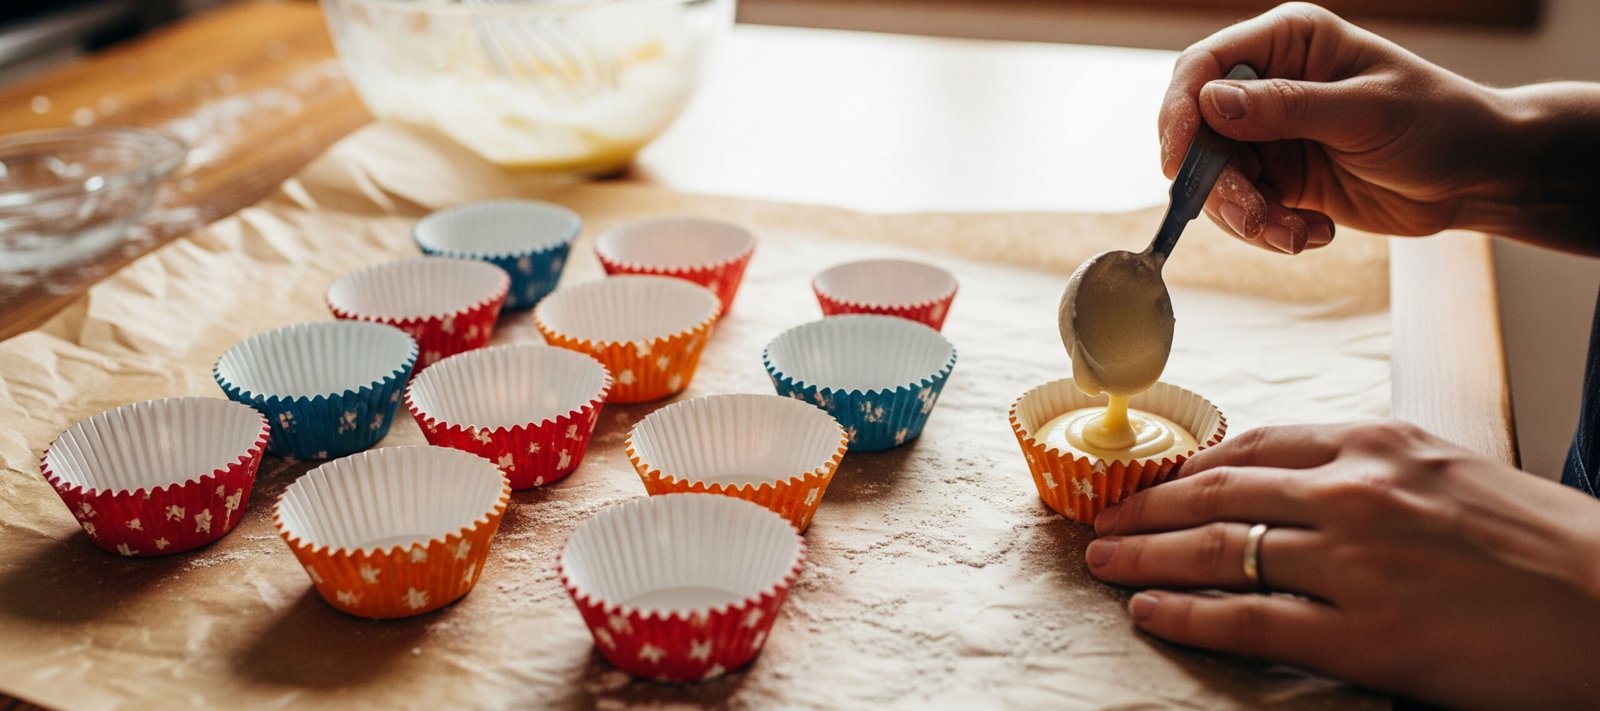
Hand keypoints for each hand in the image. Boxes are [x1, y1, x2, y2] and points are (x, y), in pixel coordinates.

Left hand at [1086, 421, 1599, 710]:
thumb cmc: (1544, 544)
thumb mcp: (1448, 473)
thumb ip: (1366, 470)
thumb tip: (1293, 482)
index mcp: (1378, 444)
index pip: (1252, 444)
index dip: (1186, 464)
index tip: (1151, 478)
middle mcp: (1355, 492)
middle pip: (1215, 491)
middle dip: (1145, 505)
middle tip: (1102, 516)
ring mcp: (1355, 564)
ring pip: (1215, 550)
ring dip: (1144, 554)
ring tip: (1102, 559)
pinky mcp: (1365, 636)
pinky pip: (1247, 620)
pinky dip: (1185, 613)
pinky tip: (1148, 610)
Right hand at [1160, 3, 1519, 253]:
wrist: (1477, 175)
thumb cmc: (1439, 122)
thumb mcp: (1365, 112)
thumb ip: (1286, 108)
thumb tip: (1209, 103)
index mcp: (1288, 42)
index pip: (1203, 66)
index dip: (1179, 112)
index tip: (1178, 165)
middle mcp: (1269, 84)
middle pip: (1199, 133)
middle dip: (1218, 184)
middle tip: (1255, 219)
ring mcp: (1270, 134)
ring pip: (1216, 179)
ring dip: (1246, 217)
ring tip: (1296, 235)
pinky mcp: (1280, 178)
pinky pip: (1244, 209)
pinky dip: (1268, 230)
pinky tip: (1313, 234)